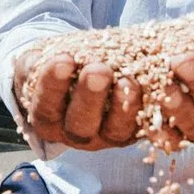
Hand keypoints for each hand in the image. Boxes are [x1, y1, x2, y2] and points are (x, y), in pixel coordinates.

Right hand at [17, 47, 143, 150]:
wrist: (82, 72)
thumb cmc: (55, 65)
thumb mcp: (39, 60)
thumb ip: (36, 62)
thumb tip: (40, 60)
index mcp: (47, 118)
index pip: (46, 106)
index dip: (53, 85)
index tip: (62, 58)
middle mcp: (76, 133)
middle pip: (81, 124)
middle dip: (89, 97)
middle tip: (98, 70)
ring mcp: (107, 135)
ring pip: (115, 130)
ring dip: (123, 106)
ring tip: (128, 80)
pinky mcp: (134, 131)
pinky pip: (144, 126)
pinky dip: (152, 110)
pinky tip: (156, 87)